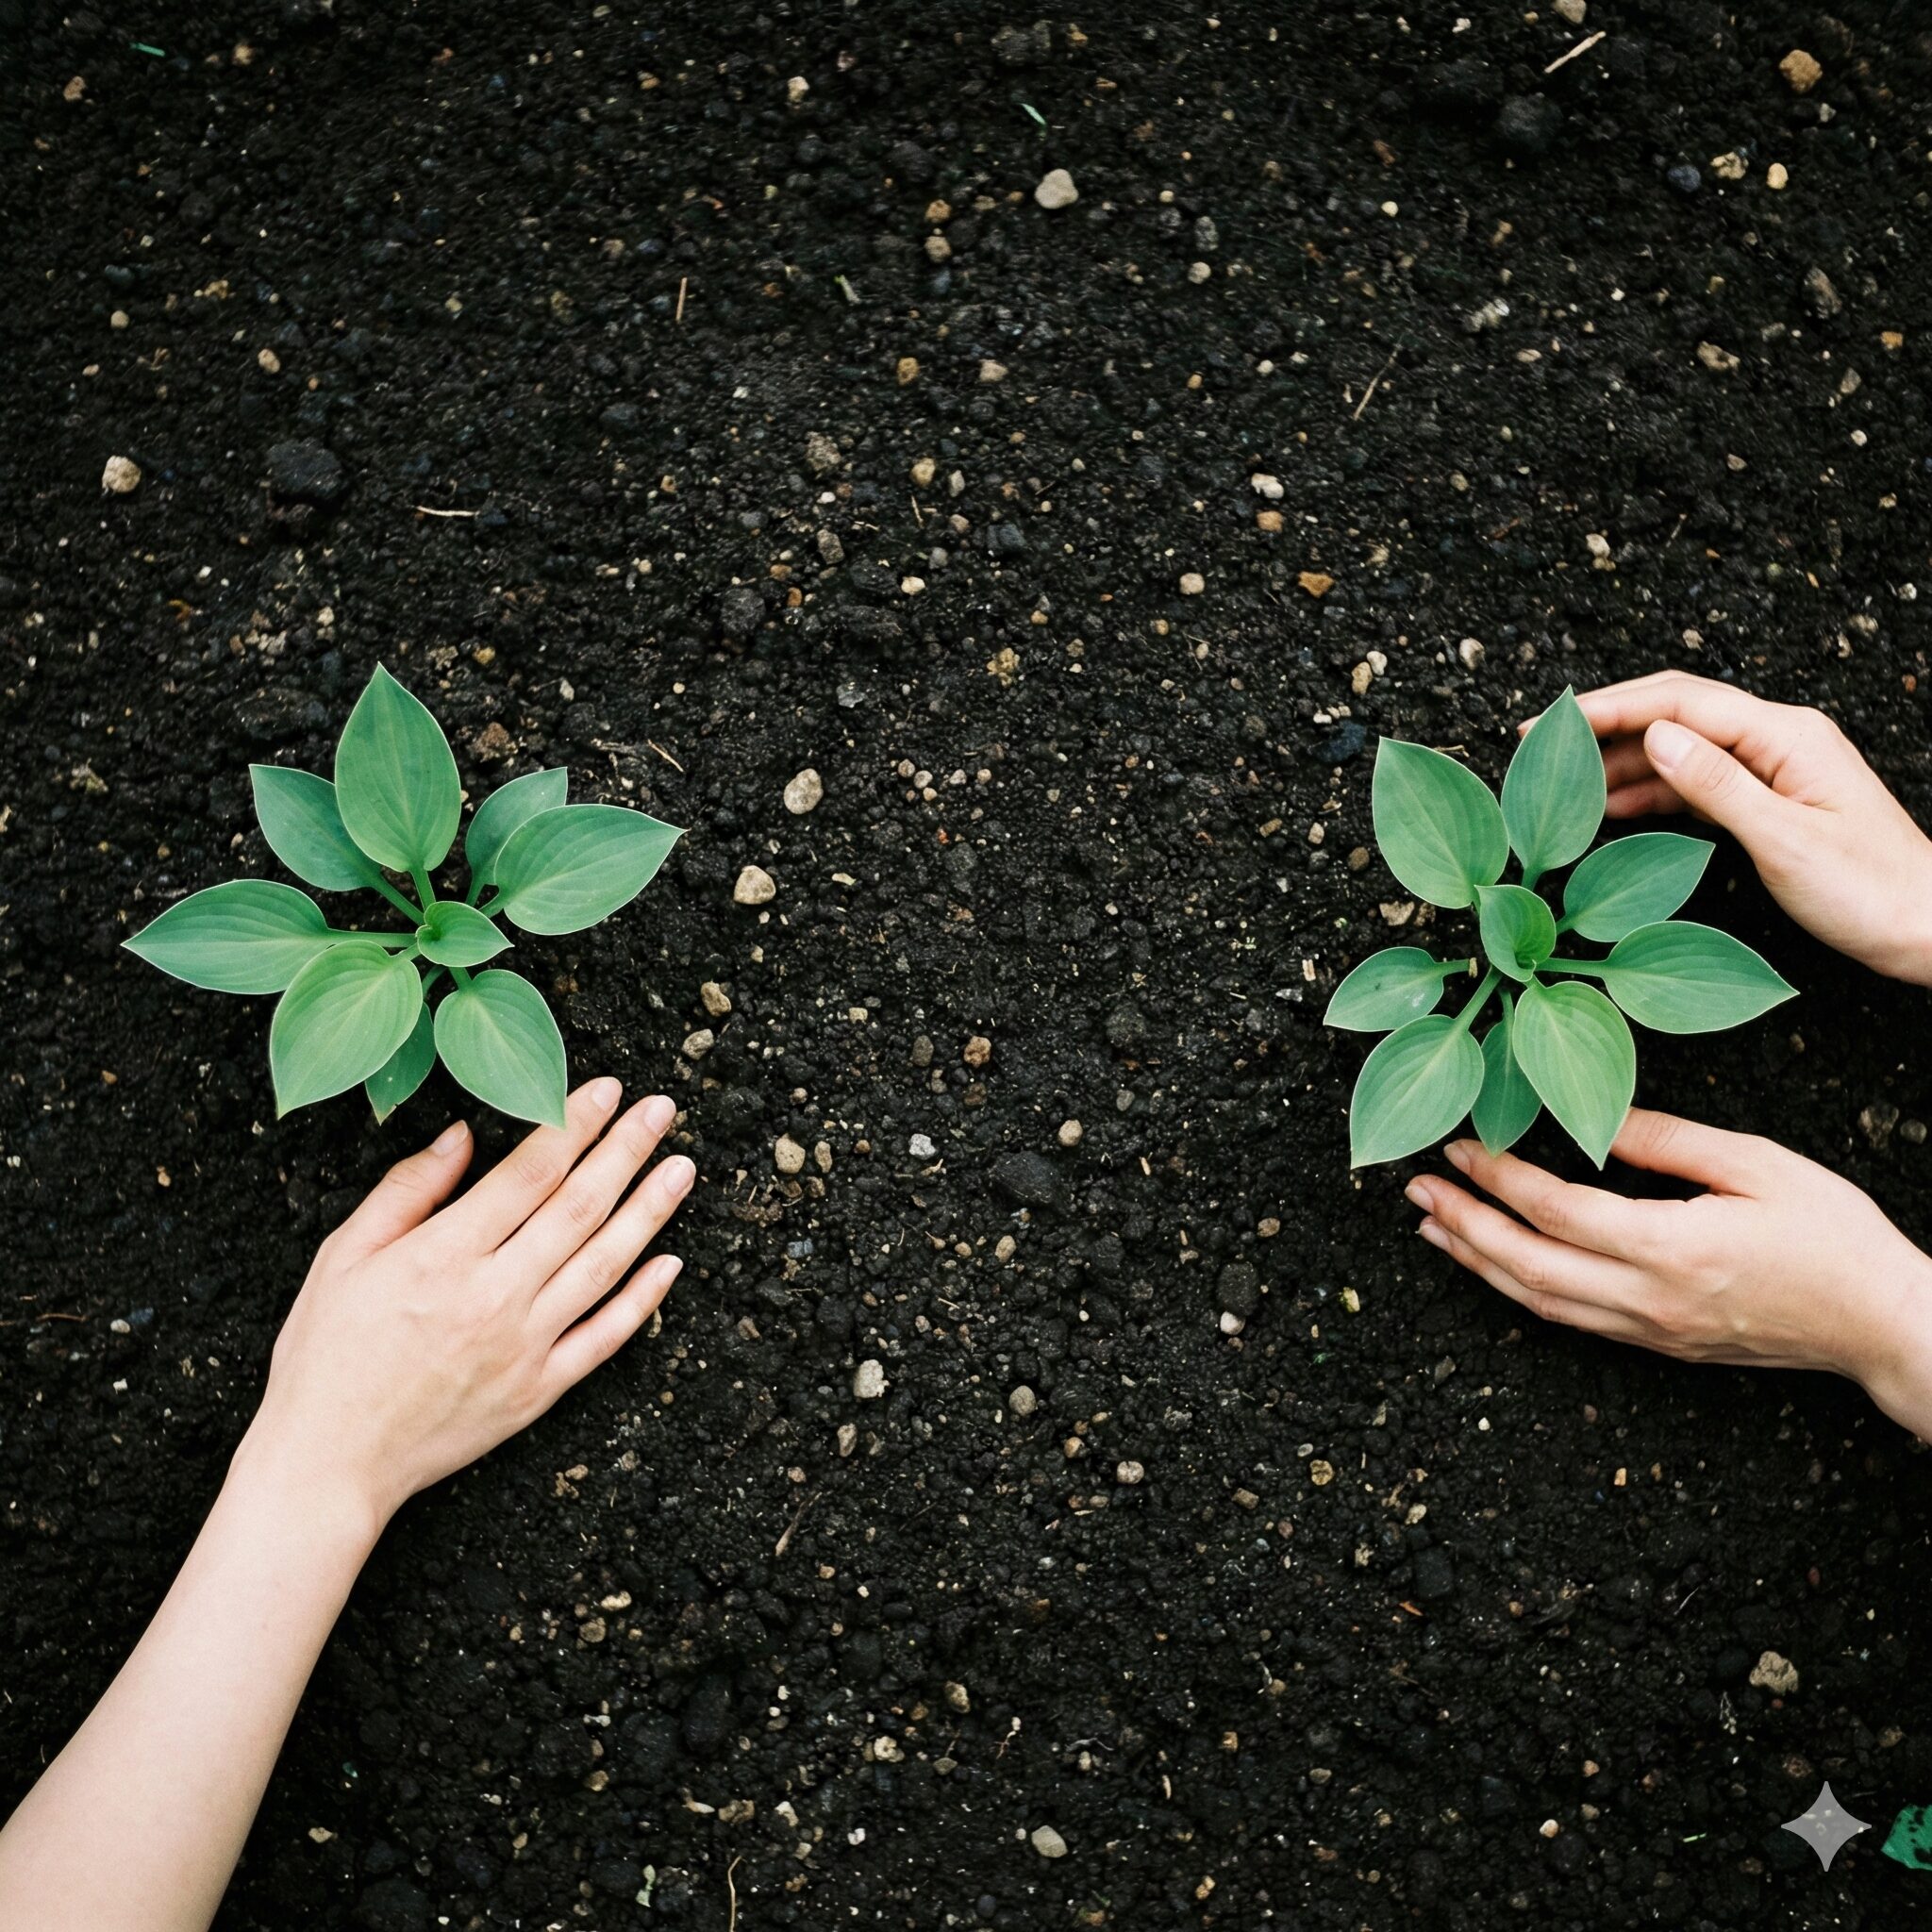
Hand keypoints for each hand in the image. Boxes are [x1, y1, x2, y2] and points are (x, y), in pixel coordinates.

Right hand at [241, 1078, 693, 1533]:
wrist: (328, 1462)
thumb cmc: (325, 1355)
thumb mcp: (342, 1257)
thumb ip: (408, 1190)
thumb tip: (463, 1133)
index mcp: (444, 1255)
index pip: (529, 1173)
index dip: (573, 1124)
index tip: (608, 1089)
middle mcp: (494, 1296)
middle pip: (579, 1208)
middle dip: (625, 1151)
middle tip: (662, 1109)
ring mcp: (524, 1346)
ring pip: (603, 1265)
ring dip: (649, 1211)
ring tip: (682, 1168)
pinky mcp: (539, 1391)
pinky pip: (605, 1338)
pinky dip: (642, 1300)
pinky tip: (671, 1262)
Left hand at [1406, 1110, 1931, 1437]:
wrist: (1882, 1325)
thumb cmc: (1831, 1236)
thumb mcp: (1756, 1165)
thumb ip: (1667, 1140)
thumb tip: (1592, 1116)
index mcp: (1671, 1247)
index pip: (1556, 1210)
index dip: (1497, 1178)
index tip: (1458, 1146)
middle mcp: (1648, 1299)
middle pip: (1526, 1265)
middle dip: (1461, 1224)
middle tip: (1413, 1188)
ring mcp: (1650, 1330)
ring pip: (1538, 1302)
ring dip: (1476, 1262)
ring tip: (1431, 1224)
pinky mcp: (1658, 1345)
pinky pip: (1569, 1319)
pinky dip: (1518, 1289)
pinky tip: (1494, 1264)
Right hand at [1551, 670, 1931, 983]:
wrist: (1922, 926)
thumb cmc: (1867, 890)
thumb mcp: (1785, 839)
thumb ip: (1717, 785)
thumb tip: (1655, 737)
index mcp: (1784, 735)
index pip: (1682, 702)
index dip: (1613, 707)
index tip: (1556, 722)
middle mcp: (1775, 740)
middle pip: (1677, 713)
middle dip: (1607, 722)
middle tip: (1541, 740)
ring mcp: (1770, 769)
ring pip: (1680, 749)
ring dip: (1621, 760)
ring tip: (1563, 779)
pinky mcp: (1764, 801)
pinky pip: (1694, 784)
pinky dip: (1649, 791)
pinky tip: (1610, 806)